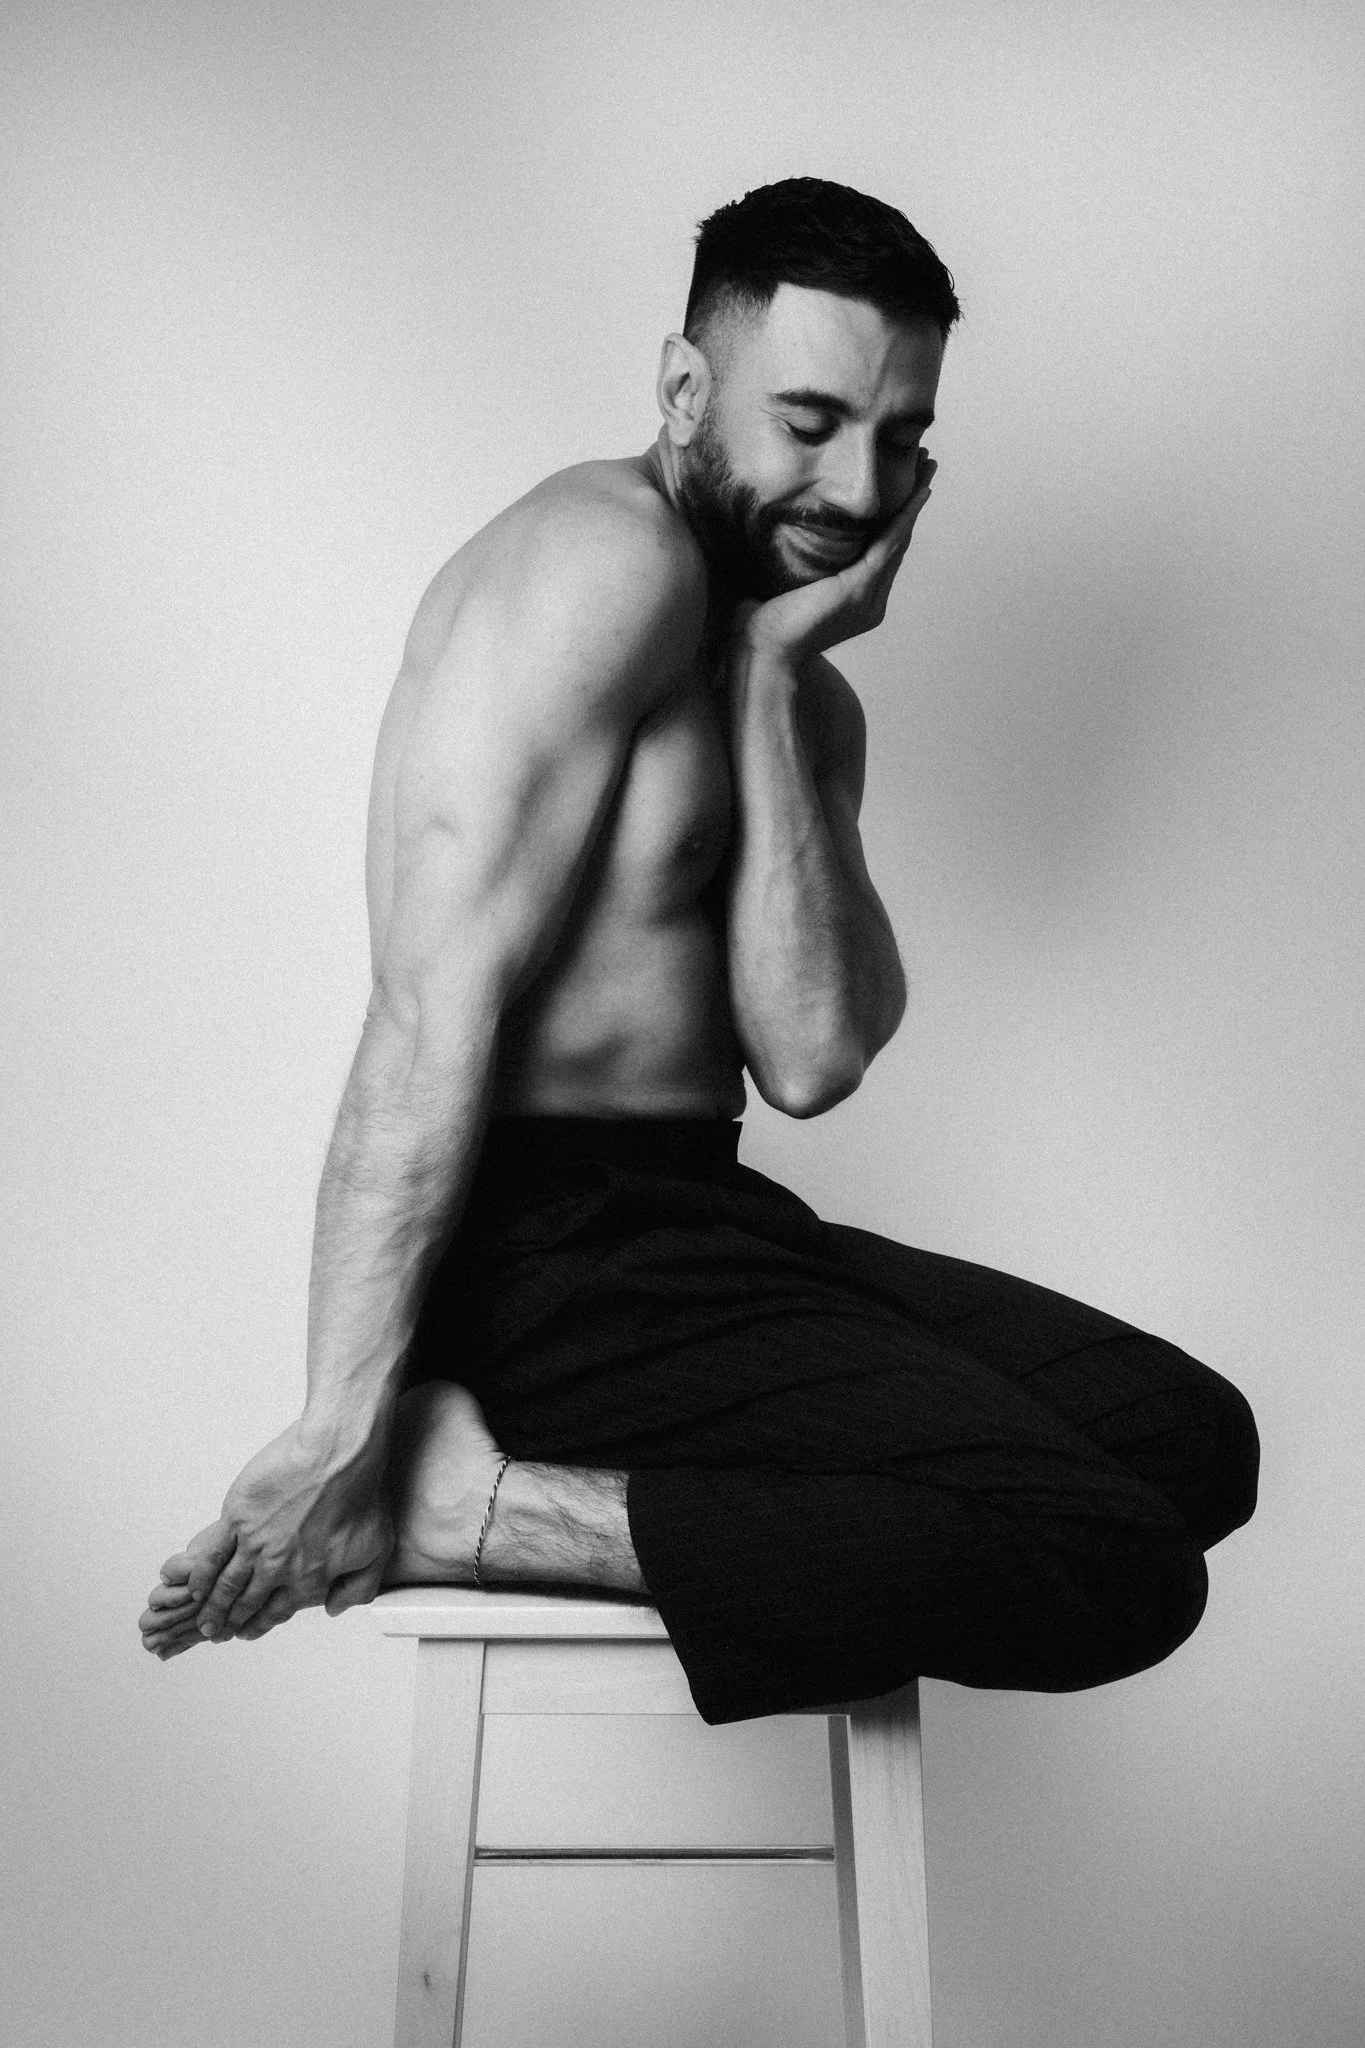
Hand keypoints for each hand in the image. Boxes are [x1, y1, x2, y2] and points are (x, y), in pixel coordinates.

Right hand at [188, 1412, 393, 1640]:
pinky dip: (200, 1575)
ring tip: (203, 1620)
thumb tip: (334, 1608)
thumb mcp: (376, 1548)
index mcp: (309, 1578)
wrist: (338, 1452)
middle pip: (248, 1603)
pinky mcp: (237, 1518)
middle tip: (217, 1631)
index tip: (247, 1631)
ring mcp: (255, 1544)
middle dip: (231, 1621)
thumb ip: (358, 1586)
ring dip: (212, 1607)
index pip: (279, 1610)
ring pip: (227, 1585)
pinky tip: (193, 1587)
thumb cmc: (360, 1492)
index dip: (261, 1624)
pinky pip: (212, 1556)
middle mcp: (279, 1568)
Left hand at [737, 450, 936, 664]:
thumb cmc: (765, 626)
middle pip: (898, 542)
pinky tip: (915, 496)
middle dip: (913, 503)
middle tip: (926, 467)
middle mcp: (870, 600)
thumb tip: (788, 531)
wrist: (763, 654)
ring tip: (927, 471)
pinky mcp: (858, 591)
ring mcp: (868, 598)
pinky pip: (887, 547)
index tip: (904, 487)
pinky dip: (903, 519)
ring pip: (898, 540)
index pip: (882, 551)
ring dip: (914, 503)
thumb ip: (803, 564)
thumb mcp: (790, 585)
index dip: (896, 518)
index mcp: (857, 600)